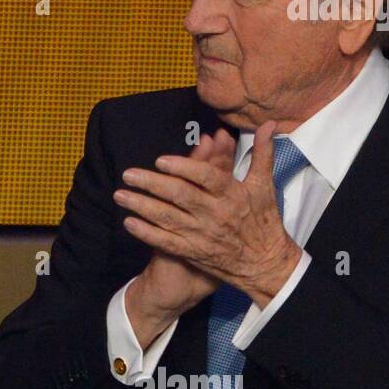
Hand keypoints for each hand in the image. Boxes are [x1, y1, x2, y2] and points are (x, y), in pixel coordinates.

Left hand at [115, 120, 302, 308]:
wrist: (266, 264)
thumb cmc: (264, 220)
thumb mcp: (265, 185)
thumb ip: (262, 153)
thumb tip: (268, 124)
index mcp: (233, 195)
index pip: (206, 178)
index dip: (184, 167)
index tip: (161, 160)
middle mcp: (216, 214)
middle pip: (181, 196)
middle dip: (152, 184)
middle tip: (128, 174)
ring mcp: (203, 235)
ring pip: (168, 218)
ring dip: (142, 206)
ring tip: (120, 194)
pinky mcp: (194, 252)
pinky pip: (167, 242)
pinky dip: (147, 233)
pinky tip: (129, 222)